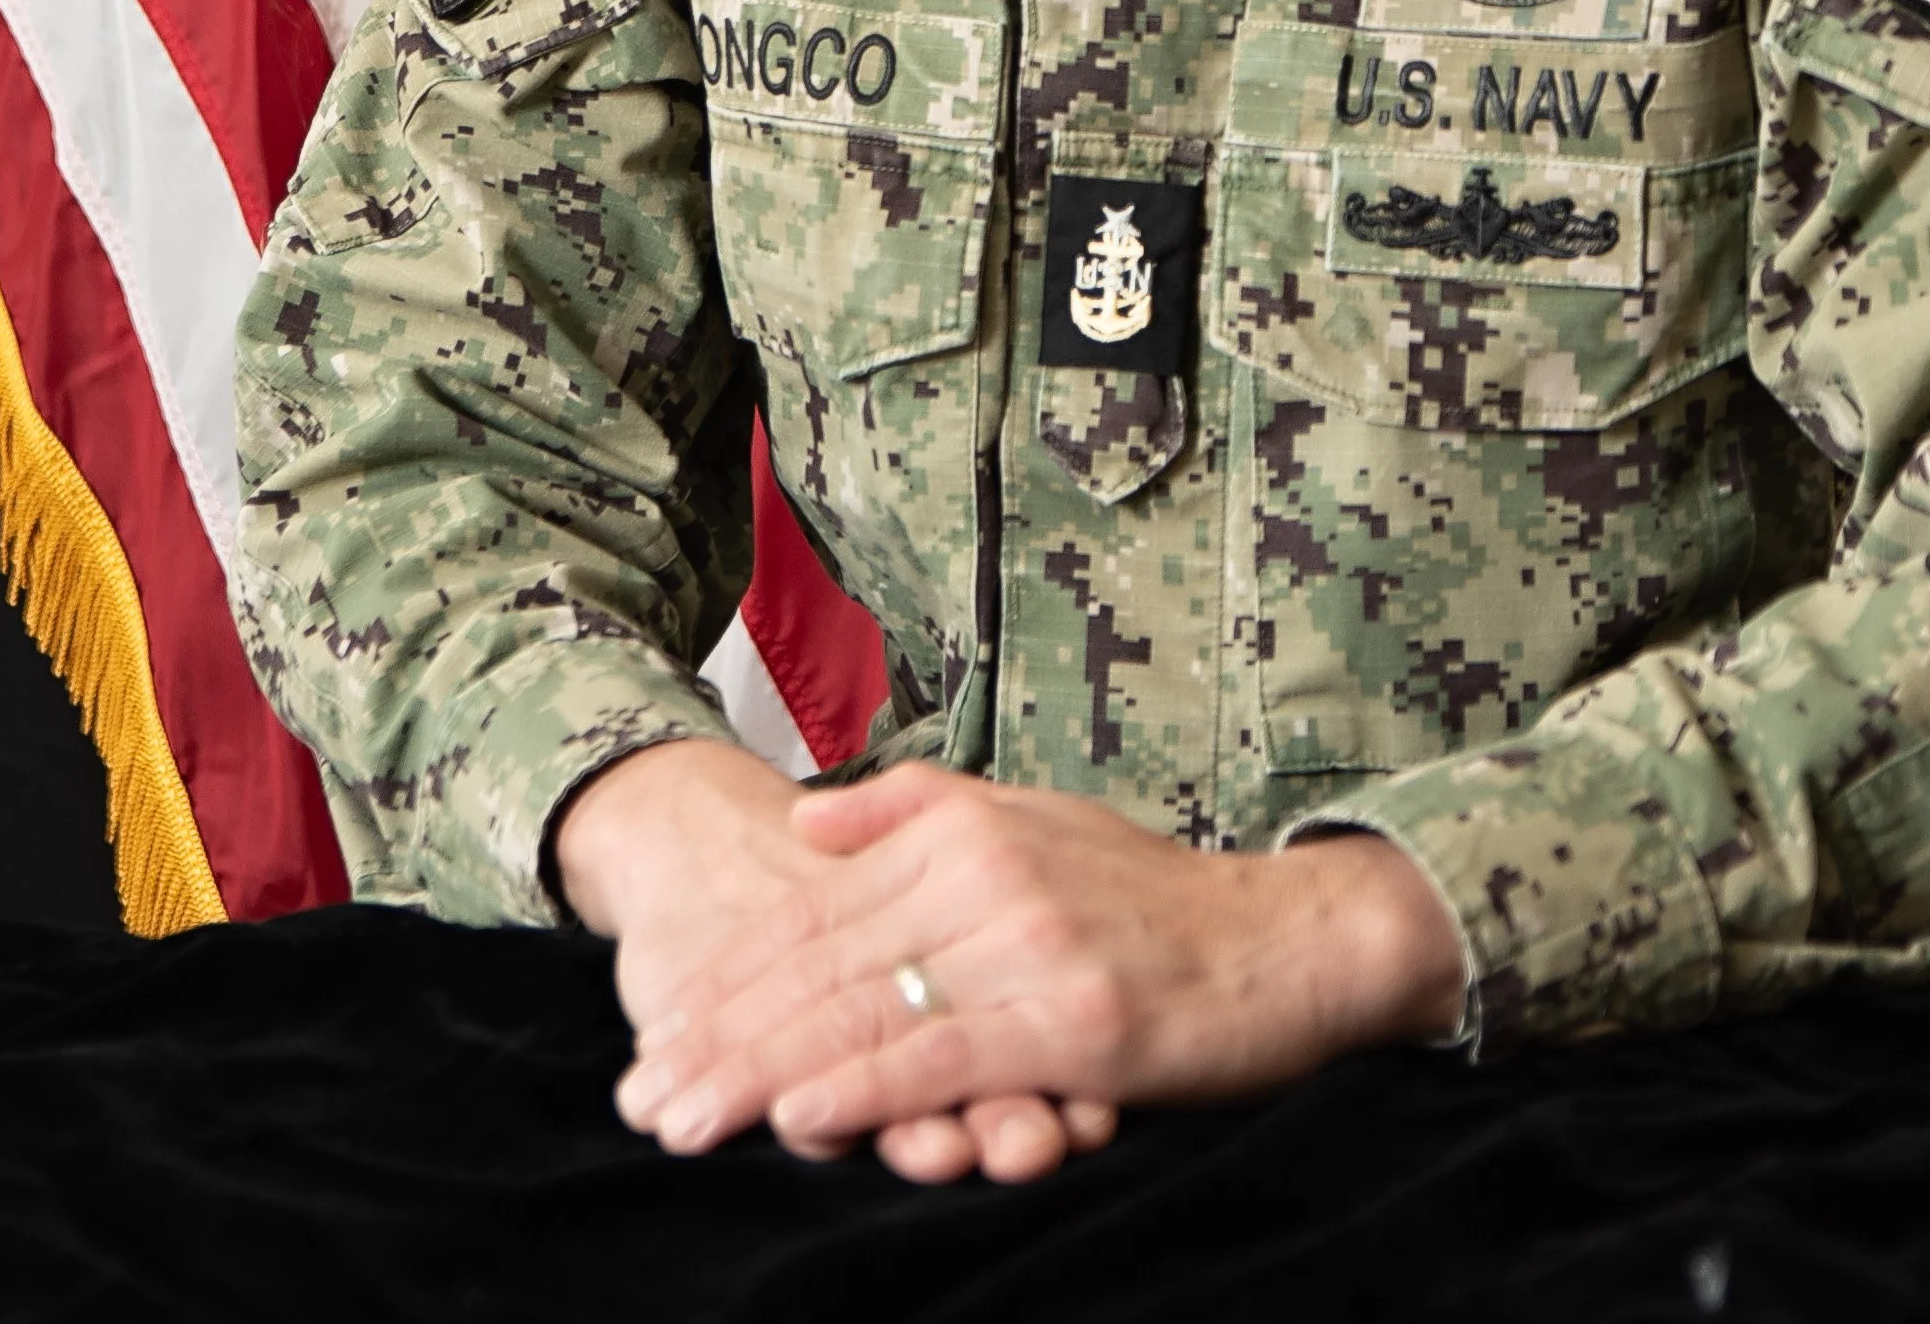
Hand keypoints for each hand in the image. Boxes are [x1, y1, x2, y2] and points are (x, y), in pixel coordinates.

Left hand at [555, 737, 1116, 1184]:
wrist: (1287, 940)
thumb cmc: (1157, 899)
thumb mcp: (1034, 820)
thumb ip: (916, 812)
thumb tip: (802, 824)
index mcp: (963, 830)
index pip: (814, 913)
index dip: (727, 976)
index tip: (657, 1029)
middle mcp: (984, 876)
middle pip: (821, 964)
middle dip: (719, 1035)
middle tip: (642, 1095)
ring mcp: (1028, 945)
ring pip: (865, 1012)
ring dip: (761, 1074)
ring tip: (685, 1117)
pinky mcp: (1072, 1018)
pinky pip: (945, 1053)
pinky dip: (864, 1086)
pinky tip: (798, 1112)